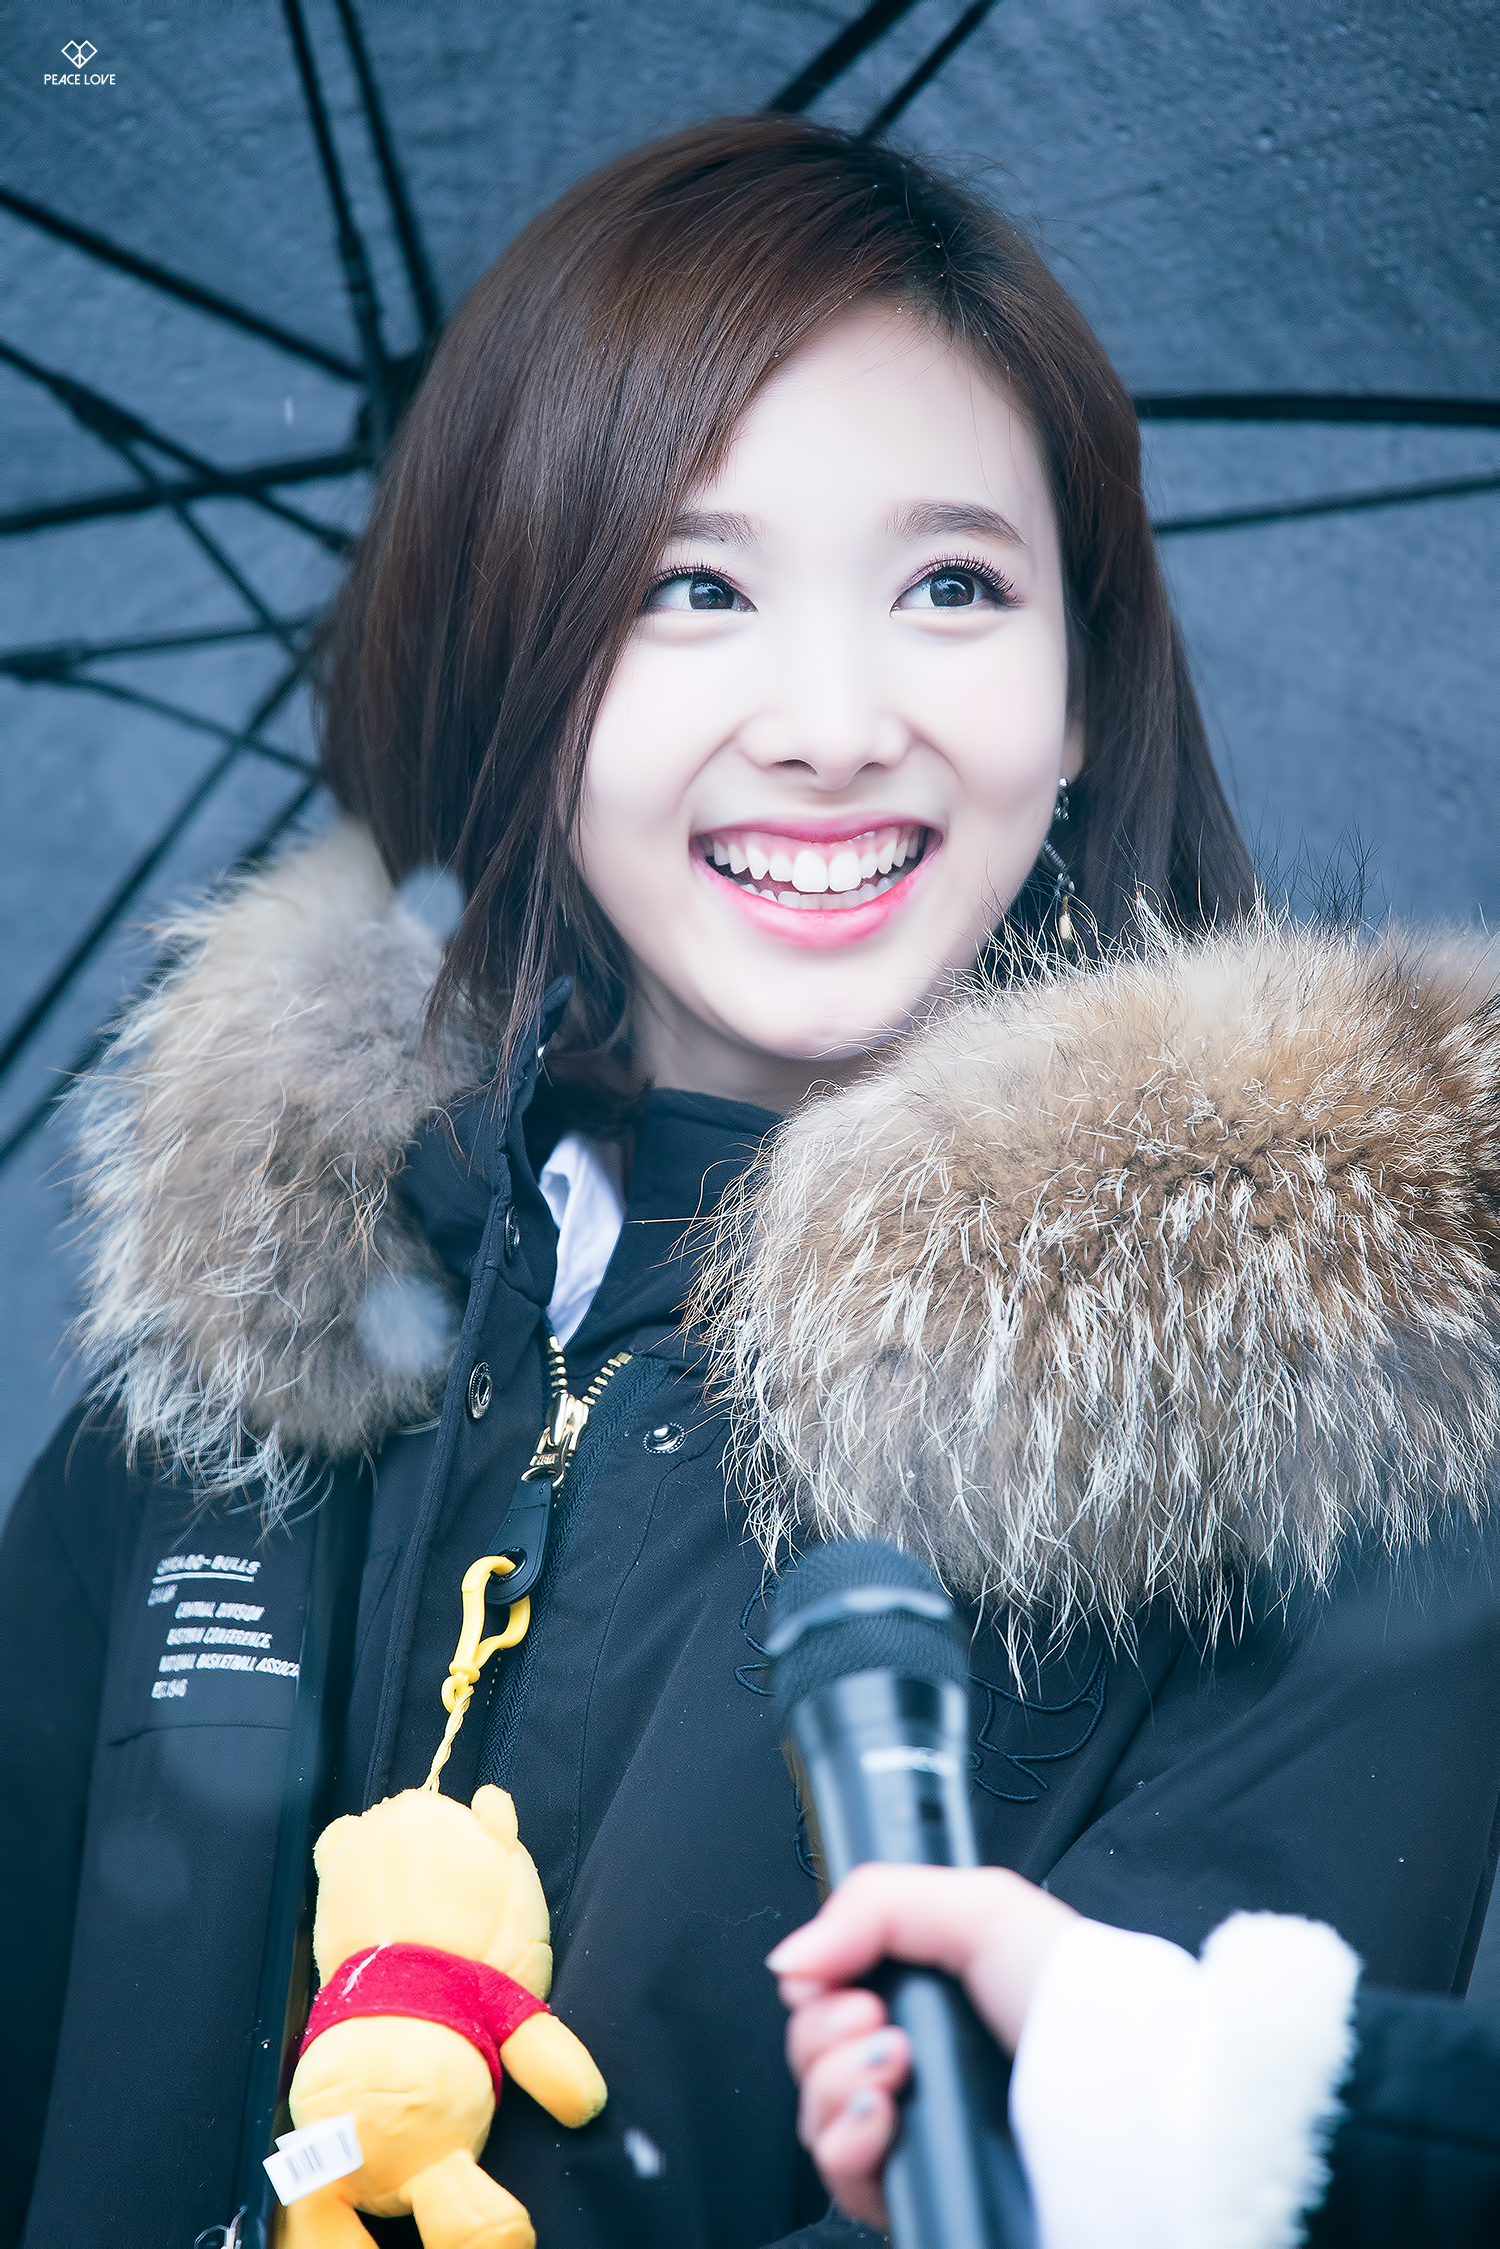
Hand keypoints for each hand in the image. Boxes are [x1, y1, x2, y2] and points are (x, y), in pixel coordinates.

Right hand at [766, 1863, 1076, 2231]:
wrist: (1121, 2105)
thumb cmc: (1076, 2003)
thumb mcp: (981, 1908)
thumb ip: (871, 1904)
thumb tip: (790, 1959)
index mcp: (930, 1986)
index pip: (831, 1984)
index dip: (817, 1979)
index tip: (834, 1976)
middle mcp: (916, 2052)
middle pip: (811, 2045)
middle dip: (825, 2030)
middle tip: (879, 2022)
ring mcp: (913, 2123)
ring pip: (815, 2108)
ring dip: (834, 2083)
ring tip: (895, 2070)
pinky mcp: (915, 2185)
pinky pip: (839, 2174)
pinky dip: (846, 2144)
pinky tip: (883, 2120)